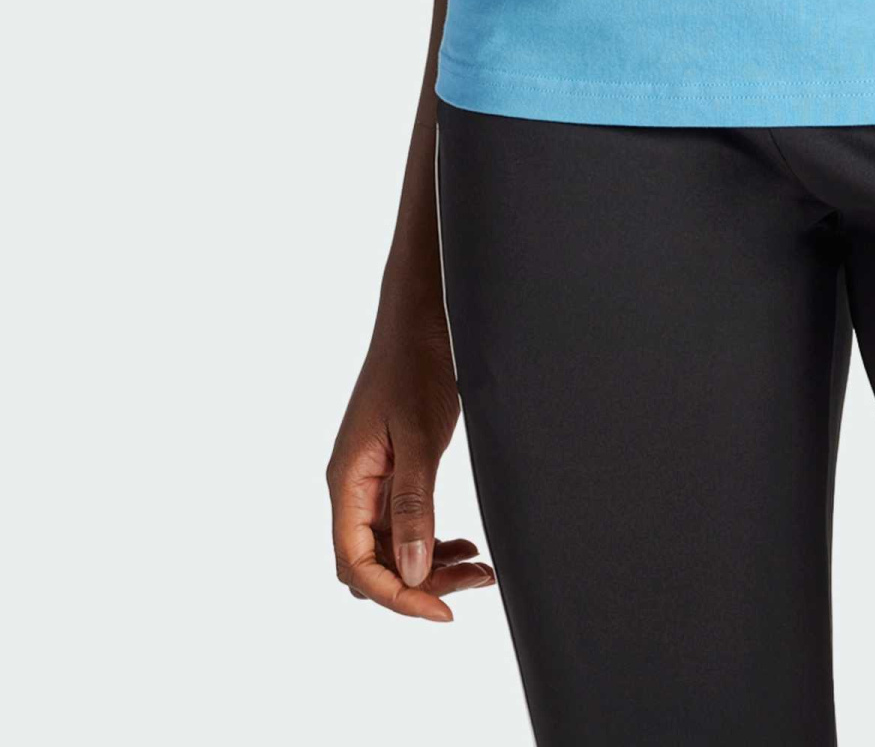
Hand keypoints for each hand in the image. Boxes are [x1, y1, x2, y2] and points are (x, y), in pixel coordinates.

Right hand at [328, 303, 494, 621]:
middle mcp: (352, 488)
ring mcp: (370, 480)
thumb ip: (414, 503)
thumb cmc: (415, 363)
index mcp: (346, 483)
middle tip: (477, 580)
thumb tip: (413, 572)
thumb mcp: (420, 435)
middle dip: (419, 584)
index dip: (398, 596)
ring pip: (390, 548)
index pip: (357, 566)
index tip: (445, 610)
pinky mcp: (391, 470)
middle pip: (372, 565)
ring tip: (479, 567)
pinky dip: (431, 540)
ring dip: (429, 565)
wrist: (420, 313)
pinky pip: (402, 524)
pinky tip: (463, 544)